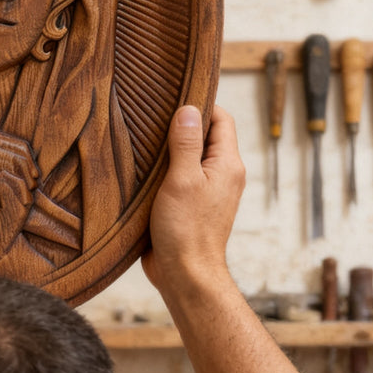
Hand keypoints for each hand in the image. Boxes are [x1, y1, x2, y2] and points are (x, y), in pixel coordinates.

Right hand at [141, 105, 244, 298]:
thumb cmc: (186, 230)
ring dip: (171, 148)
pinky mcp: (191, 205)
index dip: (200, 104)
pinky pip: (182, 177)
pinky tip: (145, 168)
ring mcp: (208, 191)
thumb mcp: (182, 180)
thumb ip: (185, 143)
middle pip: (207, 136)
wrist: (185, 275)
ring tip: (146, 139)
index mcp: (228, 164)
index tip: (174, 97)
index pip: (221, 119)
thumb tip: (188, 109)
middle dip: (183, 124)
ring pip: (192, 157)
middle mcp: (223, 175)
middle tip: (154, 115)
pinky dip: (166, 169)